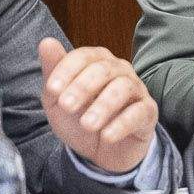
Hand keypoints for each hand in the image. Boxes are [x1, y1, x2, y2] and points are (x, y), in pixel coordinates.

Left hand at [40, 38, 160, 173]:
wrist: (99, 152)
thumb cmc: (79, 119)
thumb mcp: (58, 99)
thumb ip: (53, 71)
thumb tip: (46, 42)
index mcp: (97, 61)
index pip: (83, 56)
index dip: (66, 71)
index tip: (52, 90)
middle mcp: (119, 70)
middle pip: (103, 69)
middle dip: (82, 87)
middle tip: (66, 106)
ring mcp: (136, 89)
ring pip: (123, 88)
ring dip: (103, 106)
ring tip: (87, 125)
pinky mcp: (148, 112)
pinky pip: (139, 112)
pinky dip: (122, 124)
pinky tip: (106, 136)